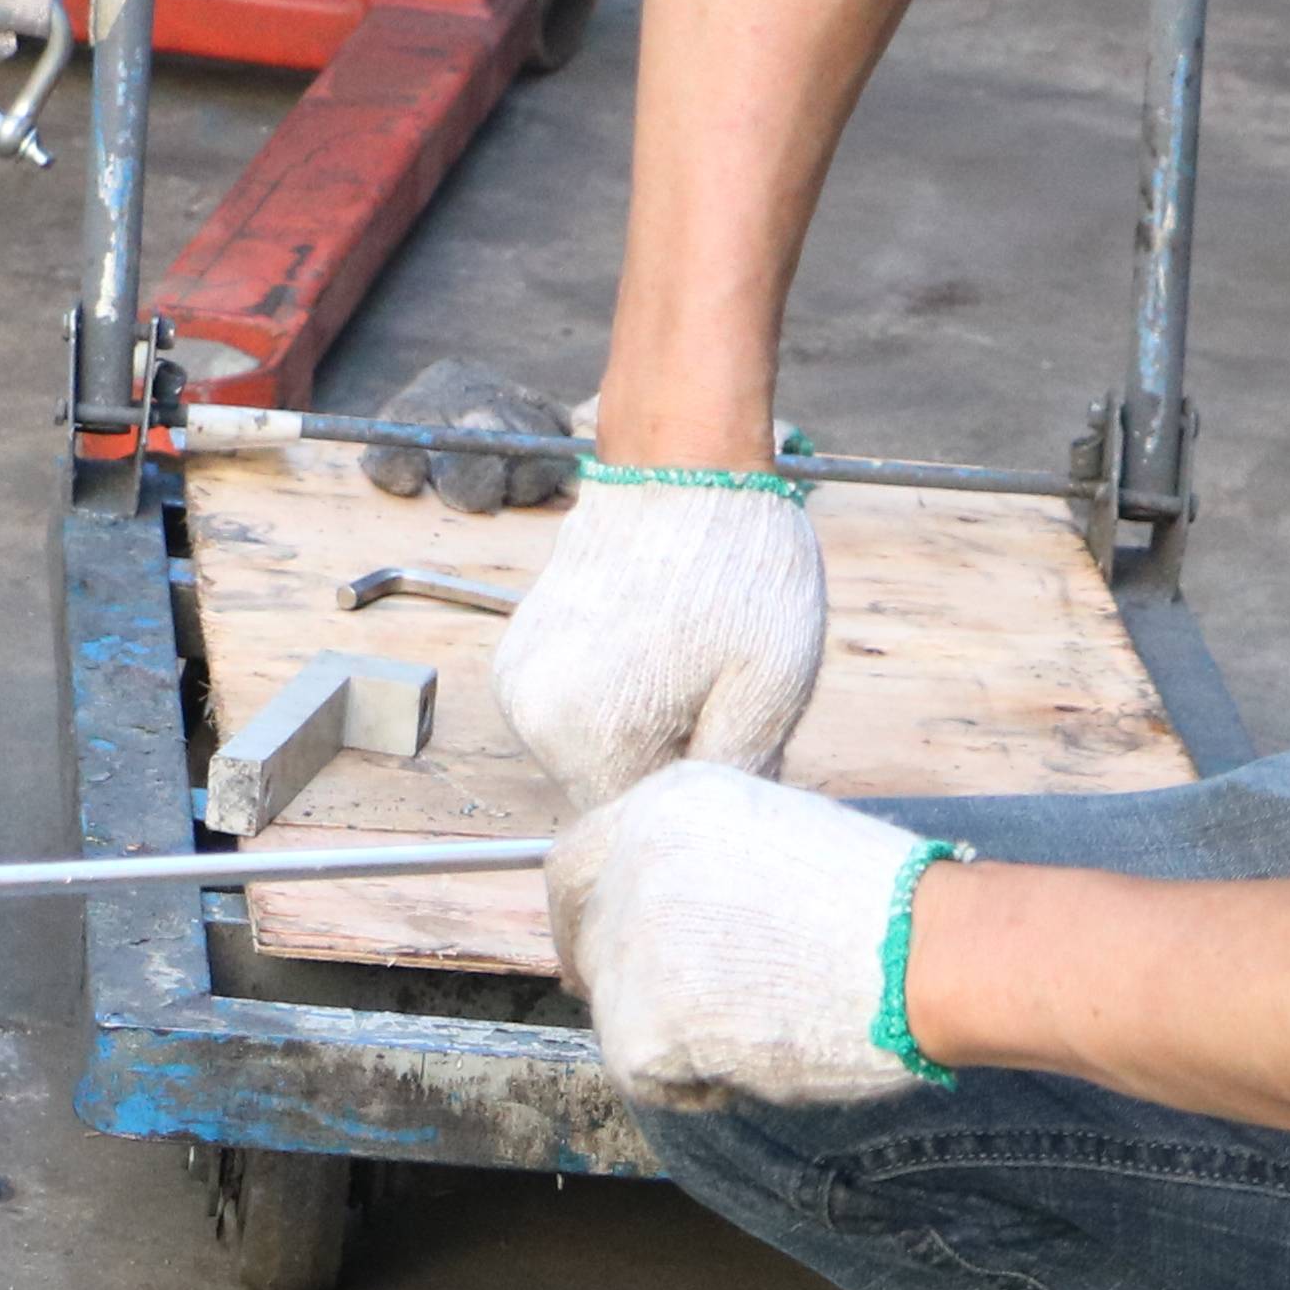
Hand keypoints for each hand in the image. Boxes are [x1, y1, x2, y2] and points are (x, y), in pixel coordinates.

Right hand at [490, 467, 829, 814]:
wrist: (681, 459)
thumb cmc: (737, 565)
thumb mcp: (771, 685)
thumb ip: (737, 775)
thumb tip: (716, 831)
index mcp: (595, 736)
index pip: (643, 822)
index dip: (696, 796)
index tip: (734, 742)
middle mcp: (536, 720)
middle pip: (613, 791)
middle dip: (667, 762)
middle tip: (718, 695)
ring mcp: (518, 686)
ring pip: (591, 755)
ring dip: (639, 733)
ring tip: (684, 663)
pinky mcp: (517, 658)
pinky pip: (571, 715)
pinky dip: (610, 702)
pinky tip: (650, 650)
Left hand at [547, 761, 953, 1110]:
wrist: (928, 952)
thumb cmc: (885, 908)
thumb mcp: (774, 839)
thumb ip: (704, 866)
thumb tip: (666, 921)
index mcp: (668, 804)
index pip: (577, 863)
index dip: (584, 917)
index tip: (597, 955)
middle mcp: (634, 858)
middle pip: (587, 938)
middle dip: (616, 983)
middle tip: (662, 1021)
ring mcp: (633, 938)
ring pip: (614, 1009)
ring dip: (669, 1034)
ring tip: (757, 1026)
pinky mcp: (642, 1018)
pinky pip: (643, 1071)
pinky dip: (692, 1083)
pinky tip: (755, 1059)